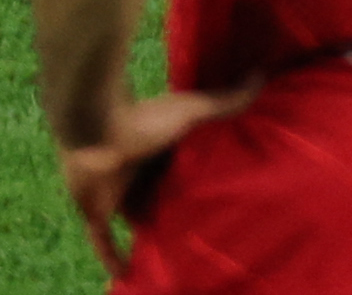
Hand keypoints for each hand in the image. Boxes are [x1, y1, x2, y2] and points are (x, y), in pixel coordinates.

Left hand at [57, 83, 257, 271]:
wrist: (92, 127)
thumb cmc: (142, 118)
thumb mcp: (189, 111)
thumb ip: (222, 101)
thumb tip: (260, 76)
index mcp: (157, 149)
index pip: (176, 169)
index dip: (190, 179)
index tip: (212, 191)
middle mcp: (135, 172)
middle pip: (156, 195)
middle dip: (171, 207)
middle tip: (197, 225)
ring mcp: (114, 193)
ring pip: (133, 217)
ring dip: (147, 230)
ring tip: (171, 250)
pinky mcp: (97, 212)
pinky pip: (104, 242)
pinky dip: (113, 257)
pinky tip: (127, 274)